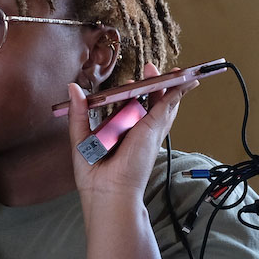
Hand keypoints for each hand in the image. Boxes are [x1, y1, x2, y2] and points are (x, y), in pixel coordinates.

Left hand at [65, 74, 195, 197]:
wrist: (108, 190)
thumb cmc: (94, 172)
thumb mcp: (81, 136)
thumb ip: (79, 111)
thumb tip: (73, 87)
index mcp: (123, 131)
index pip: (133, 107)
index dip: (135, 91)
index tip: (131, 81)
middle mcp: (138, 130)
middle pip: (151, 101)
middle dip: (154, 84)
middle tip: (150, 68)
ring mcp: (149, 128)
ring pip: (164, 102)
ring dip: (168, 84)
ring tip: (172, 71)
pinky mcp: (155, 127)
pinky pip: (169, 105)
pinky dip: (178, 92)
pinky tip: (184, 81)